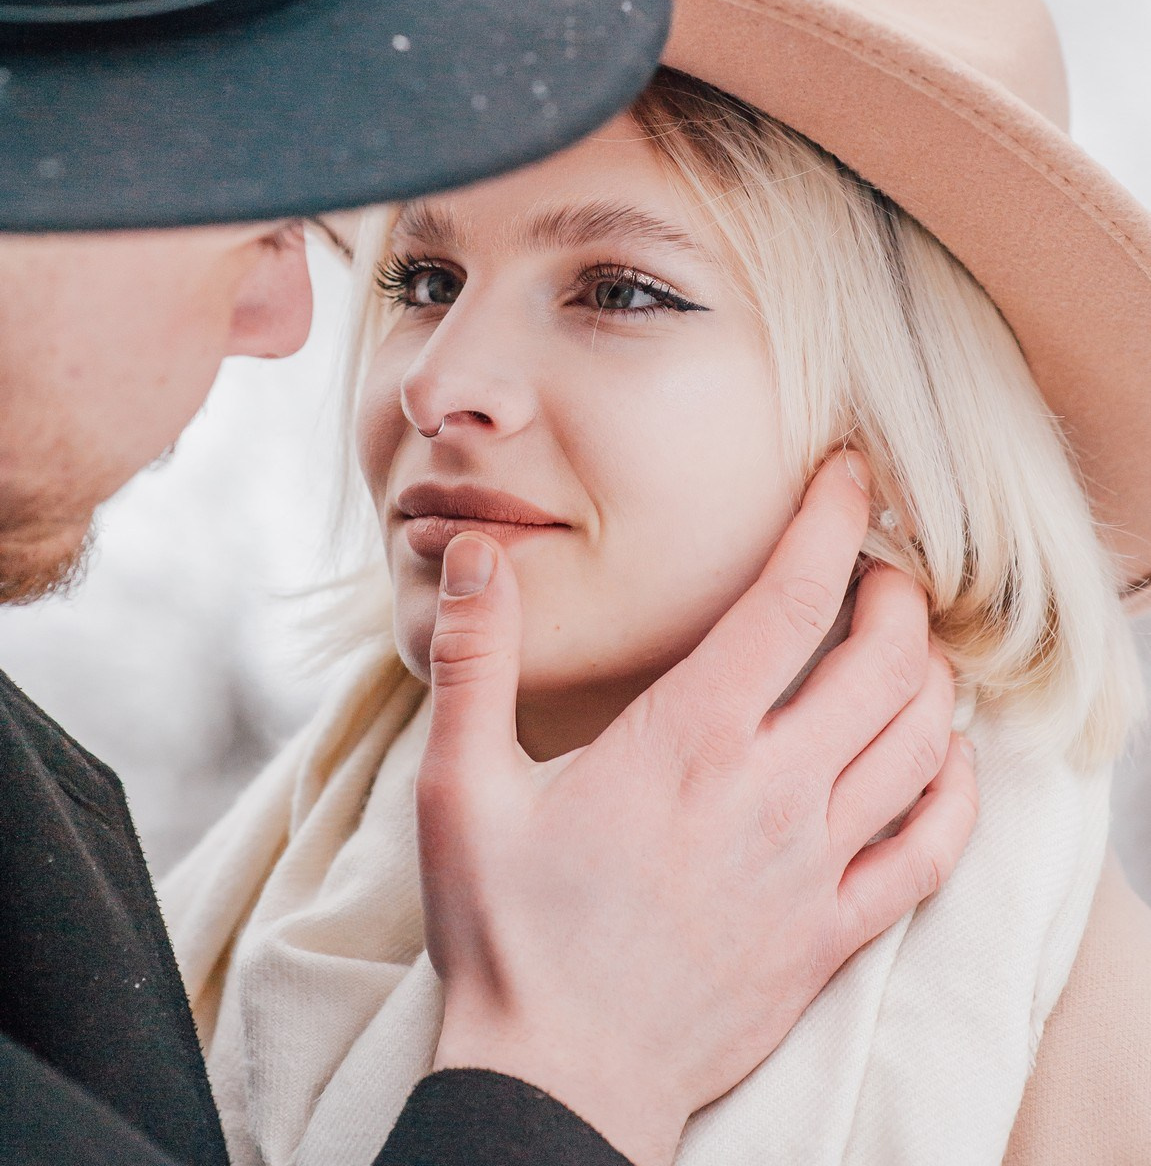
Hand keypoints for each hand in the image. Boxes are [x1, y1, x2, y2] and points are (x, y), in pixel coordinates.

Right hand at [417, 452, 977, 1165]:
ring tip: (907, 648)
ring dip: (929, 677)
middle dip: (896, 593)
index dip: (833, 521)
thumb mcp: (462, 787)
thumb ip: (476, 662)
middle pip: (883, 661)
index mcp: (688, 741)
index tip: (850, 476)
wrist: (556, 1080)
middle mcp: (770, 792)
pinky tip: (944, 763)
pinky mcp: (832, 934)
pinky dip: (956, 790)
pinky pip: (933, 850)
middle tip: (876, 568)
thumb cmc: (507, 932)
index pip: (792, 600)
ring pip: (922, 743)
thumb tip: (473, 557)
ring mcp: (813, 867)